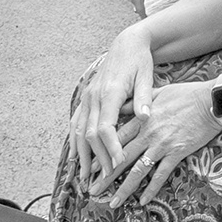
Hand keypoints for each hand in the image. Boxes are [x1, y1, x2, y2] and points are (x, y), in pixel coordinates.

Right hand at [66, 28, 154, 188]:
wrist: (126, 44)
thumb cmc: (139, 61)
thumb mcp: (146, 76)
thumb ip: (144, 98)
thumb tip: (145, 117)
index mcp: (110, 92)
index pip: (105, 127)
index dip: (110, 147)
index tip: (118, 163)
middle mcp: (94, 96)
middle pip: (90, 133)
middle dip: (97, 158)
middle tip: (105, 178)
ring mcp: (86, 98)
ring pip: (79, 131)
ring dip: (82, 155)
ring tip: (85, 177)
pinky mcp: (85, 99)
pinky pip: (75, 124)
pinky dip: (75, 142)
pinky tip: (76, 158)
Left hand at [91, 80, 221, 207]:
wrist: (212, 101)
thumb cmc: (187, 93)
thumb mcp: (158, 92)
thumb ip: (138, 101)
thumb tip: (121, 104)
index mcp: (142, 119)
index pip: (116, 139)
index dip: (101, 154)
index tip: (89, 167)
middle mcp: (148, 134)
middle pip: (121, 158)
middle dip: (105, 176)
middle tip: (92, 190)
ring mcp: (162, 144)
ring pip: (138, 171)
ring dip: (124, 189)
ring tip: (112, 202)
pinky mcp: (177, 152)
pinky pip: (161, 174)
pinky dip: (152, 189)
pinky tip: (143, 201)